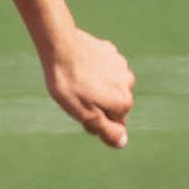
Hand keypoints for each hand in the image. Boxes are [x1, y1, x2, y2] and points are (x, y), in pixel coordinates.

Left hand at [41, 26, 135, 148]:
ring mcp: (120, 65)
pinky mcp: (110, 51)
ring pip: (107, 85)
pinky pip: (102, 68)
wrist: (60, 47)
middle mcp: (128, 83)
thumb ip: (107, 131)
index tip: (80, 111)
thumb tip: (122, 142)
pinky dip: (92, 70)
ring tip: (76, 80)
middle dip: (96, 104)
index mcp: (124, 102)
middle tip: (75, 97)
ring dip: (95, 87)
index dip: (94, 122)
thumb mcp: (86, 115)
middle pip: (111, 104)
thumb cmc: (69, 84)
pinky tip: (78, 66)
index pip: (113, 124)